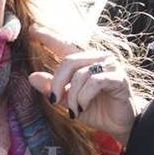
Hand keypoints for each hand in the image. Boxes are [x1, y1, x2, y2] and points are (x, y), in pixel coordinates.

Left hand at [27, 26, 136, 144]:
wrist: (121, 125)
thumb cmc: (97, 110)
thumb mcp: (69, 101)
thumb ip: (53, 89)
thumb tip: (32, 77)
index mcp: (85, 61)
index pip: (64, 44)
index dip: (48, 36)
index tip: (32, 29)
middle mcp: (98, 58)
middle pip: (69, 61)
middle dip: (58, 82)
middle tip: (54, 100)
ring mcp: (110, 66)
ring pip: (80, 74)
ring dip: (73, 96)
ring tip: (75, 110)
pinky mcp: (118, 78)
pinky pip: (94, 82)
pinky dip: (84, 96)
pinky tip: (84, 106)